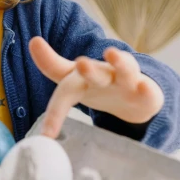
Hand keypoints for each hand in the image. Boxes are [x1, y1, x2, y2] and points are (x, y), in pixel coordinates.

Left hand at [28, 37, 163, 139]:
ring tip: (112, 53)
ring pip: (124, 69)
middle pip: (94, 71)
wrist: (134, 93)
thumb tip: (31, 56)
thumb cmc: (96, 86)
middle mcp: (103, 74)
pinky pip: (147, 89)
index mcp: (81, 76)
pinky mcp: (146, 92)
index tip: (46, 125)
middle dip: (88, 68)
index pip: (64, 88)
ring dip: (119, 61)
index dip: (54, 107)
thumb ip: (49, 71)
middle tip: (81, 62)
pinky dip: (146, 88)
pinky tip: (144, 87)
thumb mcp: (71, 83)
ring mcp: (125, 80)